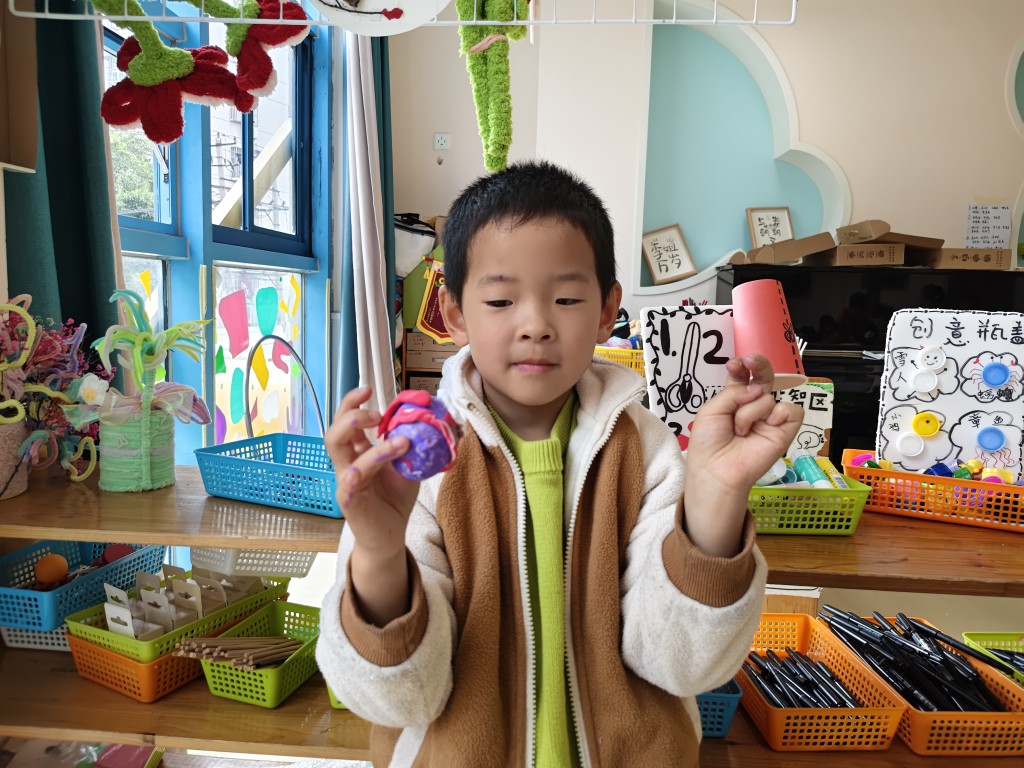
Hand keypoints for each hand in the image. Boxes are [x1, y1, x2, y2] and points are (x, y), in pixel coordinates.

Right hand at [325, 386, 418, 561]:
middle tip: (376, 412)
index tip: (369, 389)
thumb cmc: (394, 499)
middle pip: (333, 432)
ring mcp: (345, 481)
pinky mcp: (349, 500)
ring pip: (340, 452)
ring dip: (367, 440)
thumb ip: (418, 446)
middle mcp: (346, 464)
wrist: (389, 535)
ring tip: (399, 440)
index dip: (353, 402)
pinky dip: (365, 466)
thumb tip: (446, 423)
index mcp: (358, 452)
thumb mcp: (410, 468)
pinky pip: (351, 480)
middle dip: (350, 414)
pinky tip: (385, 461)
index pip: (346, 421)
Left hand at [682, 355, 802, 555]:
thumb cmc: (709, 443)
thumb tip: (757, 389)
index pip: (743, 376)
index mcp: (734, 399)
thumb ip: (733, 393)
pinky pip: (790, 410)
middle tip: (750, 362)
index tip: (735, 364)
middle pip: (763, 377)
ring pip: (768, 396)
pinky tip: (768, 425)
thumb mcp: (711, 410)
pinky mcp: (785, 430)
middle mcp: (753, 405)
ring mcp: (769, 417)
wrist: (716, 470)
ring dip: (750, 412)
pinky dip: (778, 414)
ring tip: (740, 430)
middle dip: (759, 365)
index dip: (741, 366)